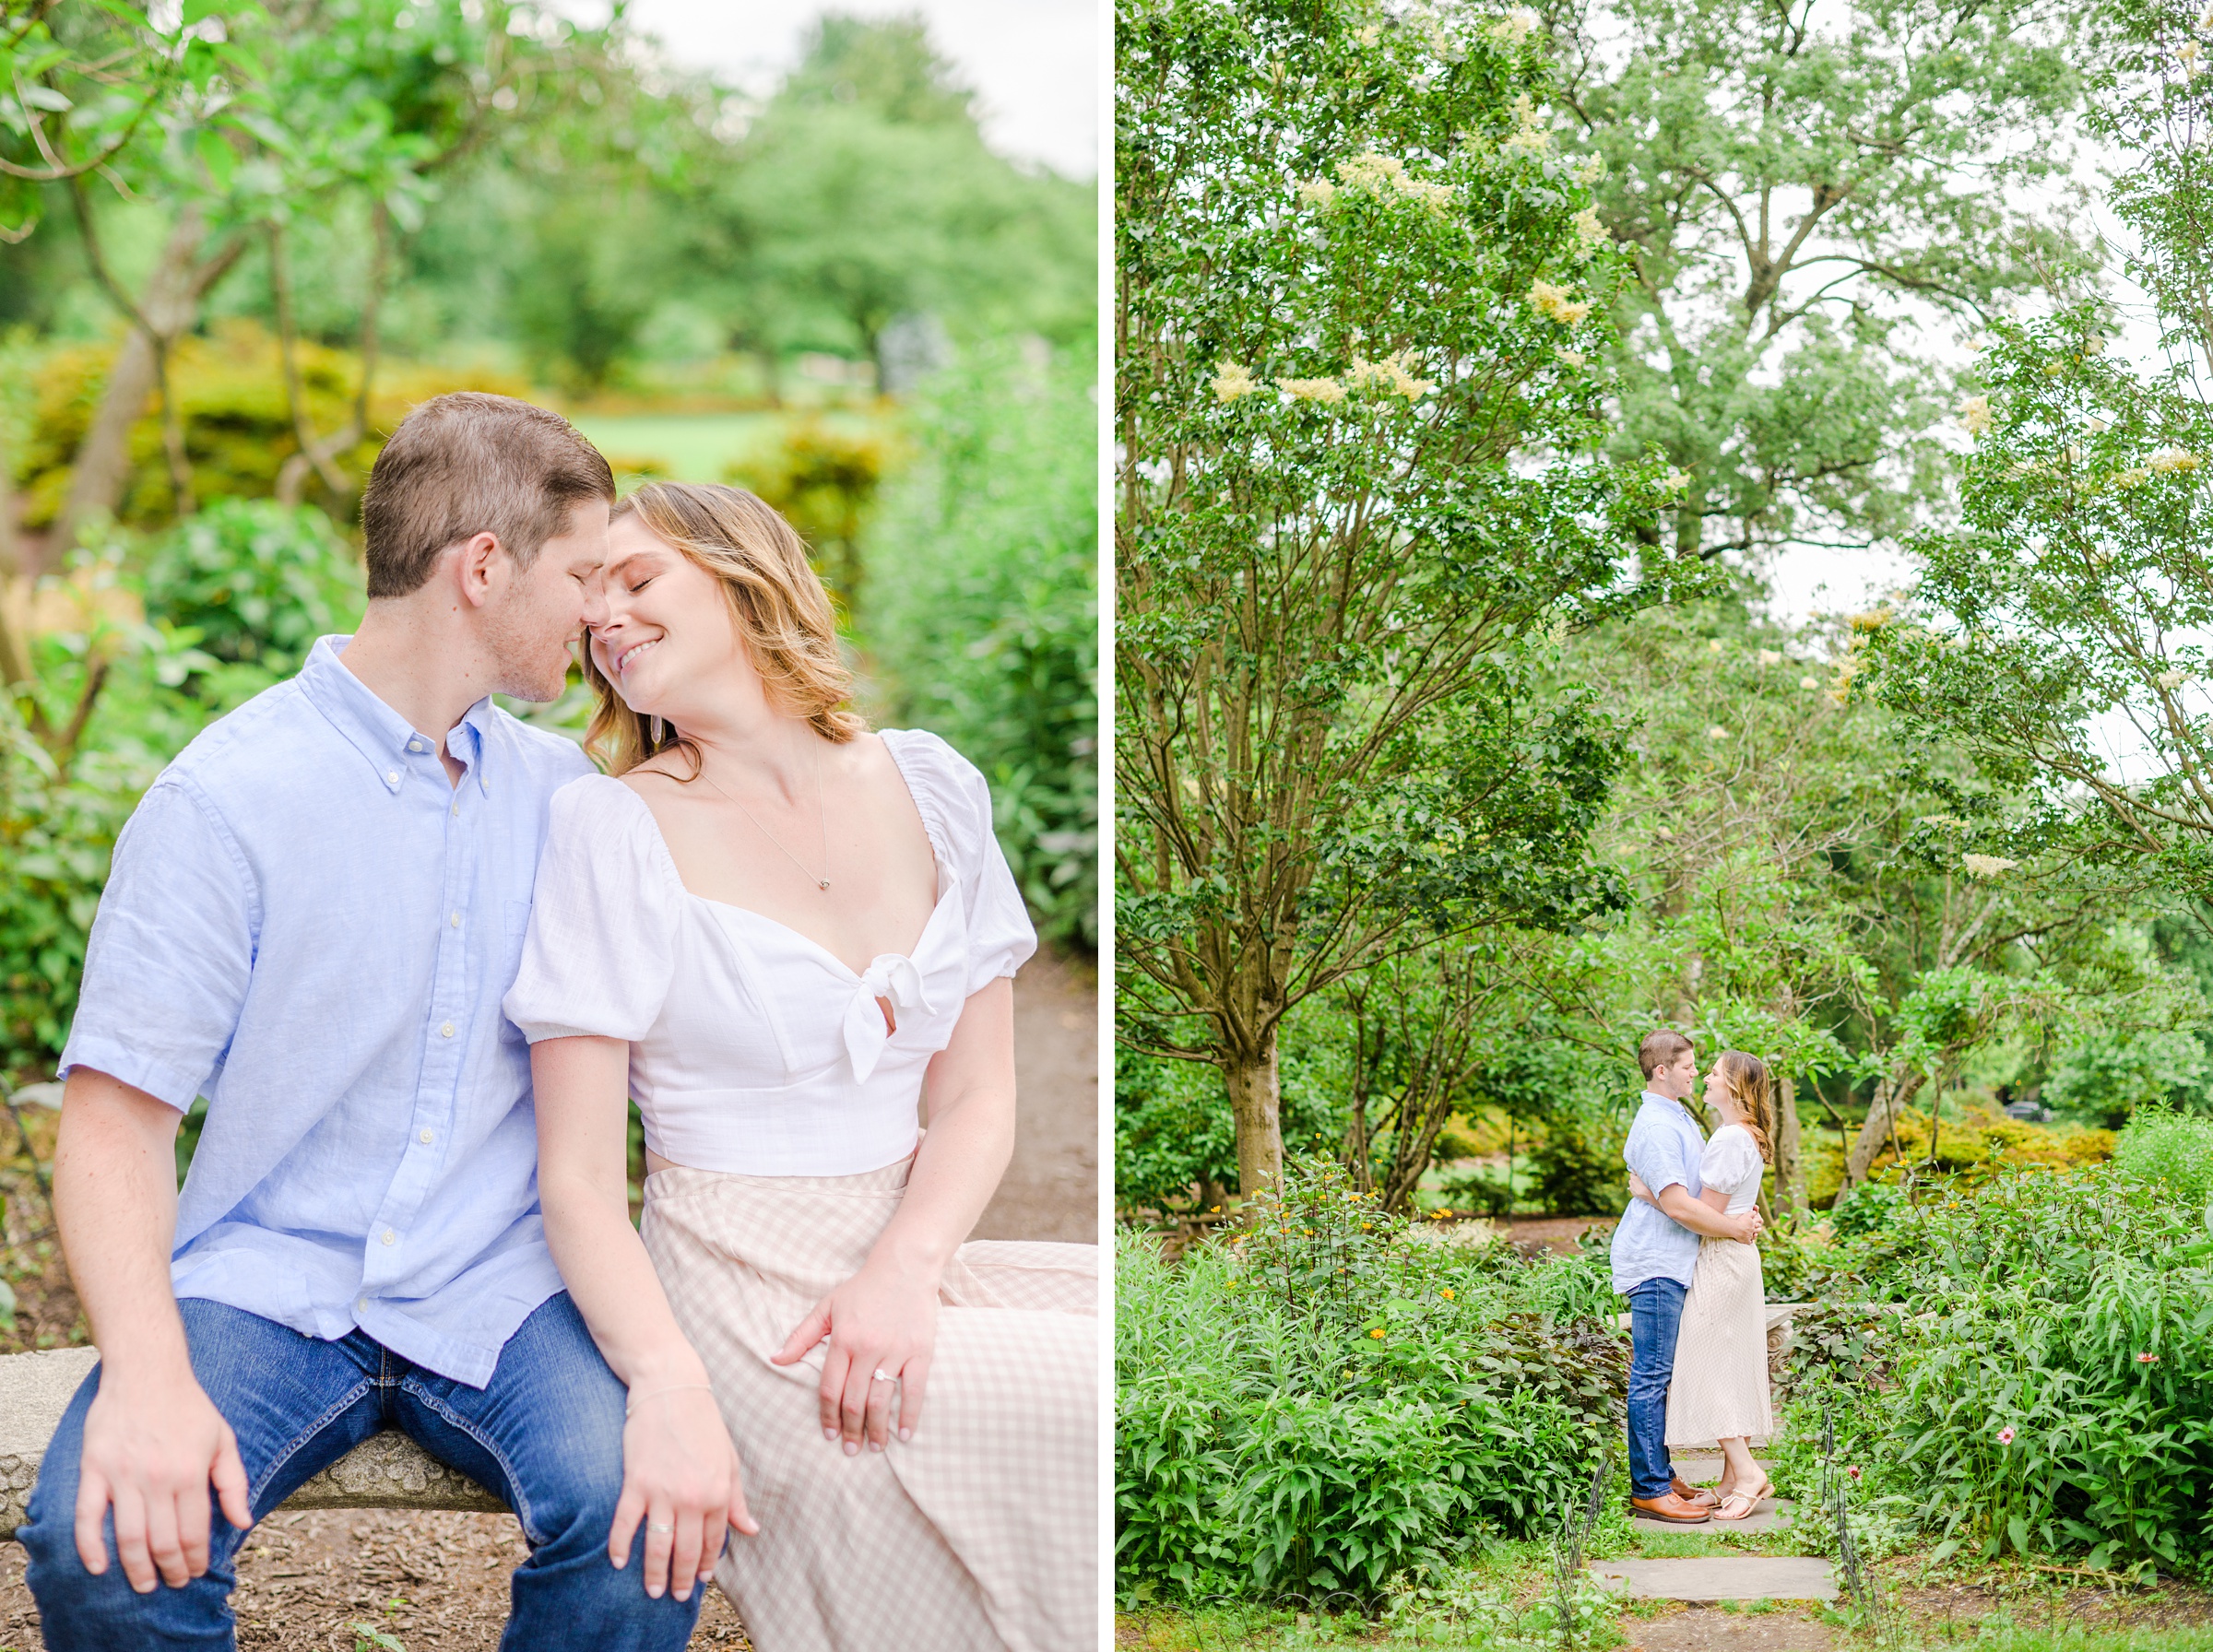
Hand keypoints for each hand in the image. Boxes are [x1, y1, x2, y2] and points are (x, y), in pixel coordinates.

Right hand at [75, 1367, 250, 1592]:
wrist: (147, 1372)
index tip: (196, 1572)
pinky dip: (90, 1546)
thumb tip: (244, 1522)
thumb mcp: (223, 1439)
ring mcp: (122, 1476)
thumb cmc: (189, 1407)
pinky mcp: (94, 1470)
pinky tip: (99, 1566)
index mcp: (191, 1472)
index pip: (194, 1532)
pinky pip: (88, 1517)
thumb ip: (234, 1482)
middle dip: (171, 1569)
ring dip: (137, 1568)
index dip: (196, 1558)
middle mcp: (157, 1478)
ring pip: (128, 1537)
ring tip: (145, 1584)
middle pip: (162, 1541)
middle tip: (174, 1582)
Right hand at [608, 1384, 756, 1602]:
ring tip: (651, 1590)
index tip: (701, 1581)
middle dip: (681, 1578)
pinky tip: (618, 1562)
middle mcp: (692, 1497)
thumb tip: (750, 1529)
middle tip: (674, 1596)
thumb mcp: (729, 1460)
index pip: (713, 1541)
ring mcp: (662, 1491)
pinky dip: (619, 1546)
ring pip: (657, 1545)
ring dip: (653, 1573)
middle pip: (685, 1550)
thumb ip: (736, 1499)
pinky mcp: (636, 1482)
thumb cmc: (703, 1423)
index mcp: (717, 1491)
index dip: (707, 1564)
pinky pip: (625, 1524)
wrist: (672, 1387)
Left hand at [770, 1258, 938, 1452]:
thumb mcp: (827, 1307)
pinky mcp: (920, 1351)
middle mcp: (867, 1348)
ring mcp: (895, 1351)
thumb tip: (775, 1359)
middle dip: (851, 1430)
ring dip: (876, 1430)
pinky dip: (910, 1415)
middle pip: (854, 1401)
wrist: (905, 1266)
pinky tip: (905, 1434)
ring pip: (881, 1401)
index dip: (828, 1416)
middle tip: (850, 1451)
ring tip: (874, 1448)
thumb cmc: (863, 1288)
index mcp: (843, 1340)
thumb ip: (801, 1336)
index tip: (829, 1435)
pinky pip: (915, 1390)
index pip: (830, 1389)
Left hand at [1628, 1172, 1654, 1203]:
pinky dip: (1635, 1189)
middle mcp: (1631, 1183)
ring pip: (1631, 1185)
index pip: (1632, 1174)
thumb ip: (1637, 1172)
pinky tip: (1639, 1190)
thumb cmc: (1647, 1185)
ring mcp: (1631, 1189)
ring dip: (1634, 1184)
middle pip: (1631, 1179)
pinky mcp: (1633, 1194)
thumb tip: (1633, 1168)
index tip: (1638, 1176)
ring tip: (1640, 1186)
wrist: (1649, 1195)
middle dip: (1634, 1179)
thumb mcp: (1643, 1177)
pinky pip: (1633, 1190)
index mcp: (1633, 1178)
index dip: (1635, 1174)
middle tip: (1640, 1181)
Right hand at [1725, 1209, 1761, 1242]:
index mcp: (1753, 1223)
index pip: (1758, 1221)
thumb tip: (1755, 1212)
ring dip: (1754, 1236)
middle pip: (1758, 1230)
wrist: (1735, 1228)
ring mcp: (1750, 1235)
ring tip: (1754, 1235)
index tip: (1758, 1221)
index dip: (1759, 1221)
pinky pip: (1749, 1242)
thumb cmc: (1740, 1221)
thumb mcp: (1747, 1215)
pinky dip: (1749, 1242)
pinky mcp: (1746, 1240)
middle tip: (1758, 1229)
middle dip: (1758, 1229)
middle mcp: (1752, 1230)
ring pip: (1754, 1236)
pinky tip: (1749, 1241)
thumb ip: (1752, 1213)